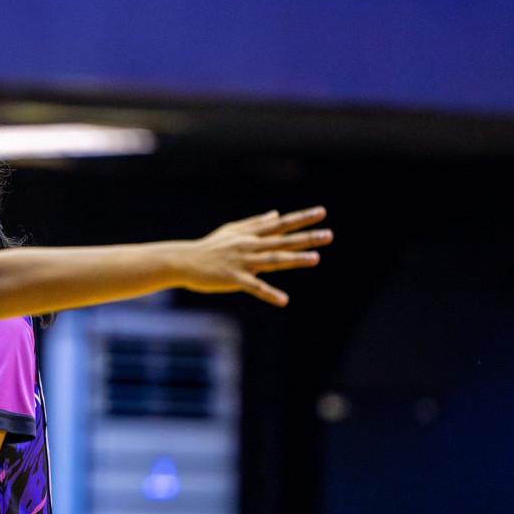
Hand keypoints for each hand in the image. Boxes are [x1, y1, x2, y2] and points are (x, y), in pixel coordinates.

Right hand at [181, 207, 330, 305]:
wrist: (184, 260)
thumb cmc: (208, 247)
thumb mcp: (232, 231)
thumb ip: (255, 224)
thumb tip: (276, 214)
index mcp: (251, 235)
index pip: (281, 225)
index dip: (301, 219)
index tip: (321, 213)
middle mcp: (250, 246)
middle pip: (282, 241)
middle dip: (306, 238)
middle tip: (329, 235)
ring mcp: (242, 262)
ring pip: (273, 260)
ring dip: (294, 259)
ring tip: (316, 259)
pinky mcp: (233, 278)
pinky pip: (255, 287)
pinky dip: (269, 293)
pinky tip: (284, 300)